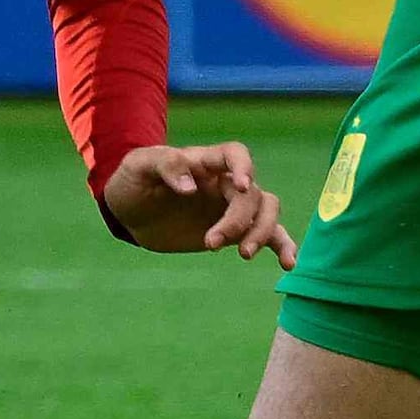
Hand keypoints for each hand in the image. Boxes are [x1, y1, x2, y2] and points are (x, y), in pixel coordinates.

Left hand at [102, 139, 291, 264]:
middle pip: (251, 194)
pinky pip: (269, 234)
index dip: (244, 167)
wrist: (131, 212)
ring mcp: (231, 207)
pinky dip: (283, 246)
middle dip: (238, 220)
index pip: (234, 154)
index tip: (243, 186)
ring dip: (262, 233)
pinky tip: (288, 264)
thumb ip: (164, 166)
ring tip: (244, 255)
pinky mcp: (234, 232)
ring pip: (266, 212)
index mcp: (203, 161)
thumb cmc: (134, 181)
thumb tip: (190, 187)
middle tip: (211, 243)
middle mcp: (224, 182)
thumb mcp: (138, 167)